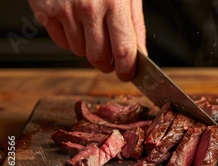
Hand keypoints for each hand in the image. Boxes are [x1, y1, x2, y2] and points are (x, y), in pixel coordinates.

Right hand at [29, 0, 146, 80]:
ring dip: (88, 49)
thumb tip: (141, 55)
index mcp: (114, 4)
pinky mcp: (45, 10)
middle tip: (112, 61)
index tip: (129, 75)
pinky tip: (76, 24)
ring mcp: (64, 10)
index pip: (124, 51)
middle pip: (99, 57)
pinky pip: (60, 42)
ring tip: (92, 29)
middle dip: (108, 65)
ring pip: (79, 52)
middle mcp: (89, 9)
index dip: (127, 69)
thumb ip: (135, 25)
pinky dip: (70, 40)